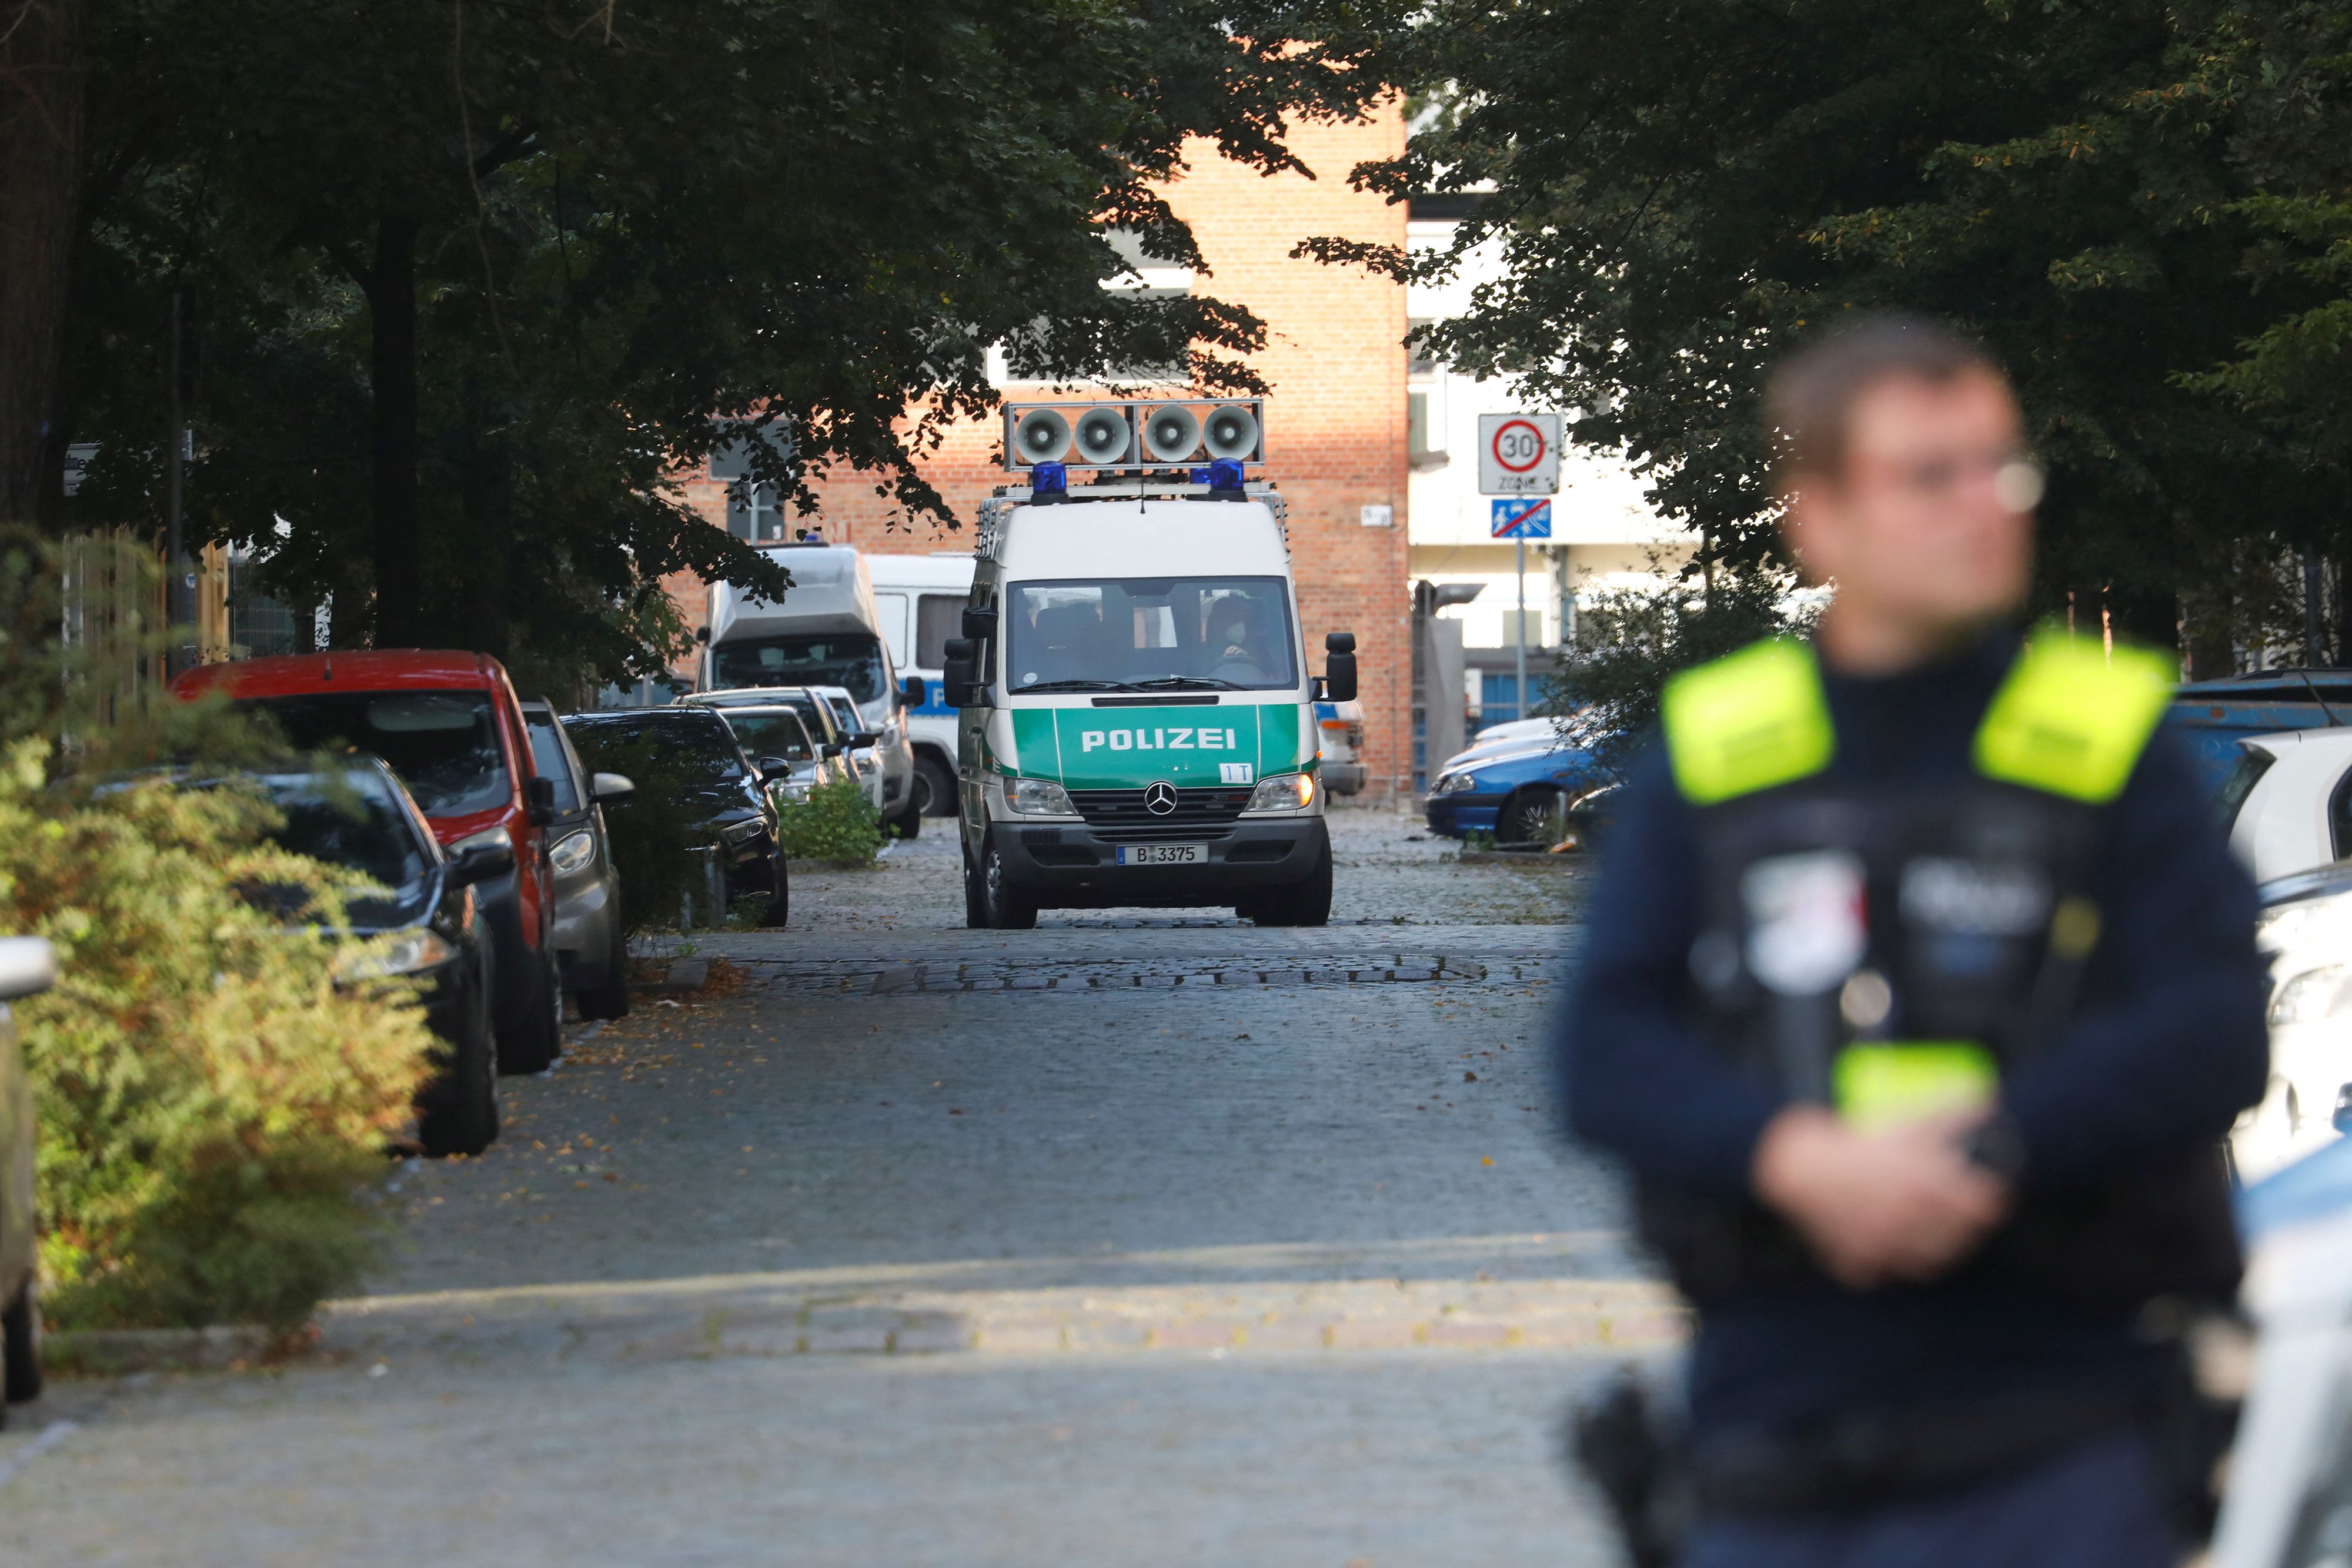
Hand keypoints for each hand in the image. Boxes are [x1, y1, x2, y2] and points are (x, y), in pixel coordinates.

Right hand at [1750, 1105, 2010, 1288]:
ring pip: (1927, 1263)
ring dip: (1937, 1250)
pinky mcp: (1858, 1261)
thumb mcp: (1909, 1124)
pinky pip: (1880, 1272)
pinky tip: (1890, 1248)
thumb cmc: (1860, 1142)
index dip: (1989, 1201)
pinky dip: (1886, 1263)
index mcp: (1926, 1189)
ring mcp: (1883, 1247)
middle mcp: (1909, 1223)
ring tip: (1936, 1234)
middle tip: (1964, 1215)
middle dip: (1966, 1226)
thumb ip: (1952, 1116)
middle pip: (1958, 1239)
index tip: (1990, 1195)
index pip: (1981, 1209)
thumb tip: (1990, 1104)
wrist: (1801, 1164)